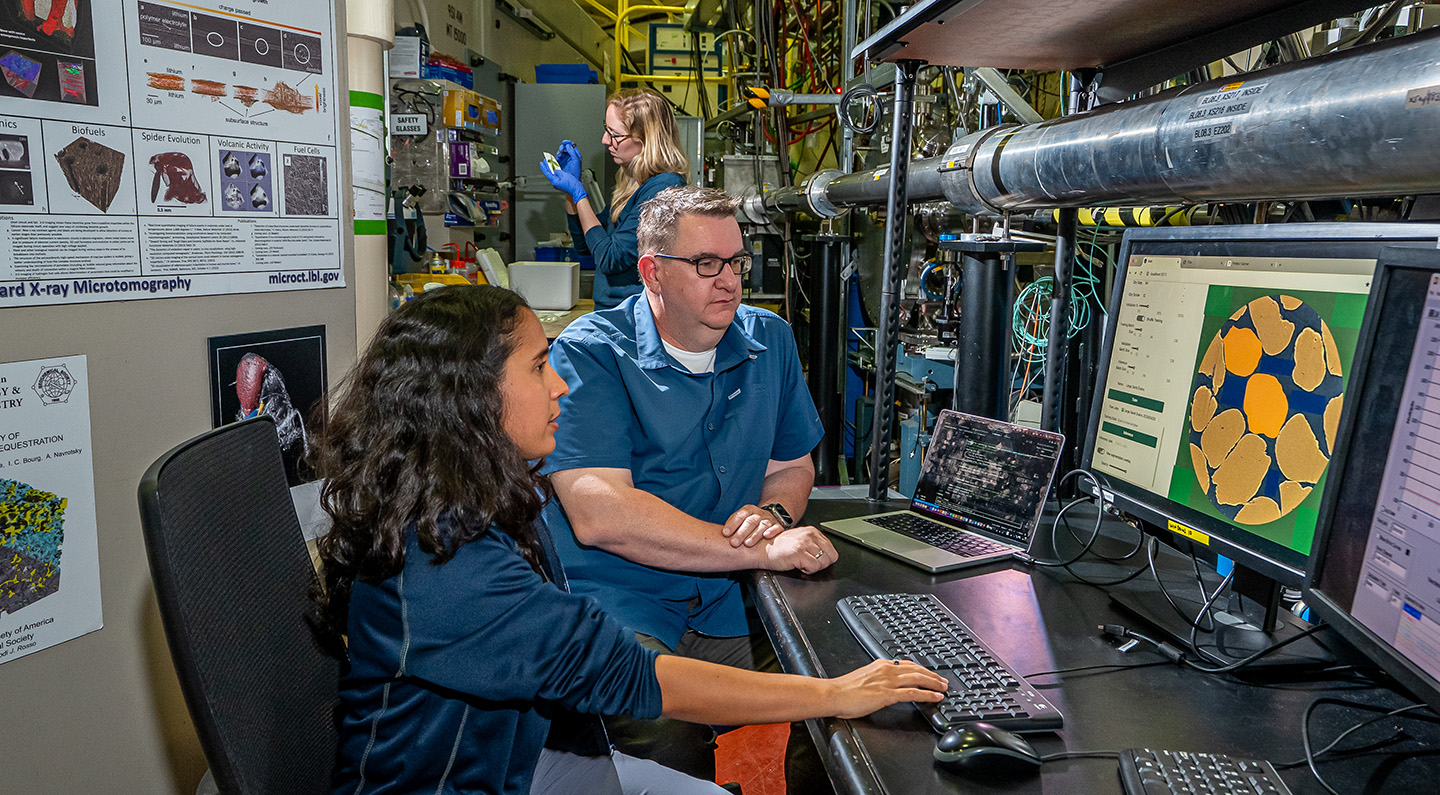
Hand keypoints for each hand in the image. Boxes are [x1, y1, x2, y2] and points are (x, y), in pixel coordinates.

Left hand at [541, 157, 586, 202]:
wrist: (577, 190)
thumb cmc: (572, 184)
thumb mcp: (564, 175)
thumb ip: (558, 171)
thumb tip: (555, 170)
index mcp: (554, 181)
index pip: (547, 173)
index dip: (544, 167)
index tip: (541, 162)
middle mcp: (555, 183)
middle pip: (549, 174)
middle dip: (547, 167)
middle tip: (544, 161)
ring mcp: (558, 184)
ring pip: (553, 175)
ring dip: (551, 169)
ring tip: (550, 163)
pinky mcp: (561, 184)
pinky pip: (556, 177)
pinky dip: (555, 172)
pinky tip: (556, 169)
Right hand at [557, 140, 582, 179]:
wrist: (572, 180)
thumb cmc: (576, 172)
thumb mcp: (576, 160)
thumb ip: (572, 152)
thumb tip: (568, 145)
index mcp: (576, 155)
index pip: (572, 145)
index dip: (567, 142)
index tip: (563, 142)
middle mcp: (570, 156)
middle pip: (565, 148)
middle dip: (562, 148)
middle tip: (560, 151)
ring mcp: (565, 160)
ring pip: (560, 153)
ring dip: (558, 153)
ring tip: (558, 157)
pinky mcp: (560, 163)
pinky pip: (557, 158)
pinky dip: (556, 158)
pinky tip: (556, 160)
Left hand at [722, 504, 786, 547]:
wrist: (770, 518)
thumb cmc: (750, 523)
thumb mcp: (741, 521)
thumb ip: (732, 526)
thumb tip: (719, 536)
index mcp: (748, 510)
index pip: (739, 516)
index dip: (732, 524)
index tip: (725, 534)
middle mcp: (759, 514)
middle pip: (750, 521)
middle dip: (741, 533)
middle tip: (734, 543)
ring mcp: (769, 520)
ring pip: (762, 525)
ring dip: (755, 535)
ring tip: (747, 544)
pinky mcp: (778, 526)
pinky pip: (776, 527)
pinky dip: (772, 531)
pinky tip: (766, 536)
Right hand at [763, 526, 836, 573]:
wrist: (762, 549)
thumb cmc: (779, 547)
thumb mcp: (799, 539)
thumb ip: (813, 544)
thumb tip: (826, 554)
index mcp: (812, 531)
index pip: (831, 549)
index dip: (824, 558)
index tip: (814, 559)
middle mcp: (810, 535)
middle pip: (831, 557)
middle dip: (821, 564)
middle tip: (809, 563)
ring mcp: (805, 544)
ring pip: (823, 563)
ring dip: (813, 567)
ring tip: (802, 563)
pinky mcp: (799, 553)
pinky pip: (814, 567)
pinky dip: (807, 570)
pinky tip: (798, 566)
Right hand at [824, 659, 947, 718]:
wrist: (833, 694)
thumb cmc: (844, 690)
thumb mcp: (864, 677)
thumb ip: (878, 678)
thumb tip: (886, 684)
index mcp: (881, 665)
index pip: (907, 664)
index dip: (922, 669)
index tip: (930, 674)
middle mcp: (886, 670)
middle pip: (916, 669)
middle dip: (932, 675)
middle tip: (943, 681)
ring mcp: (887, 682)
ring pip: (918, 678)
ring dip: (934, 683)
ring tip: (943, 688)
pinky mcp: (887, 694)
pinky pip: (912, 693)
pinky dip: (927, 694)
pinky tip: (935, 697)